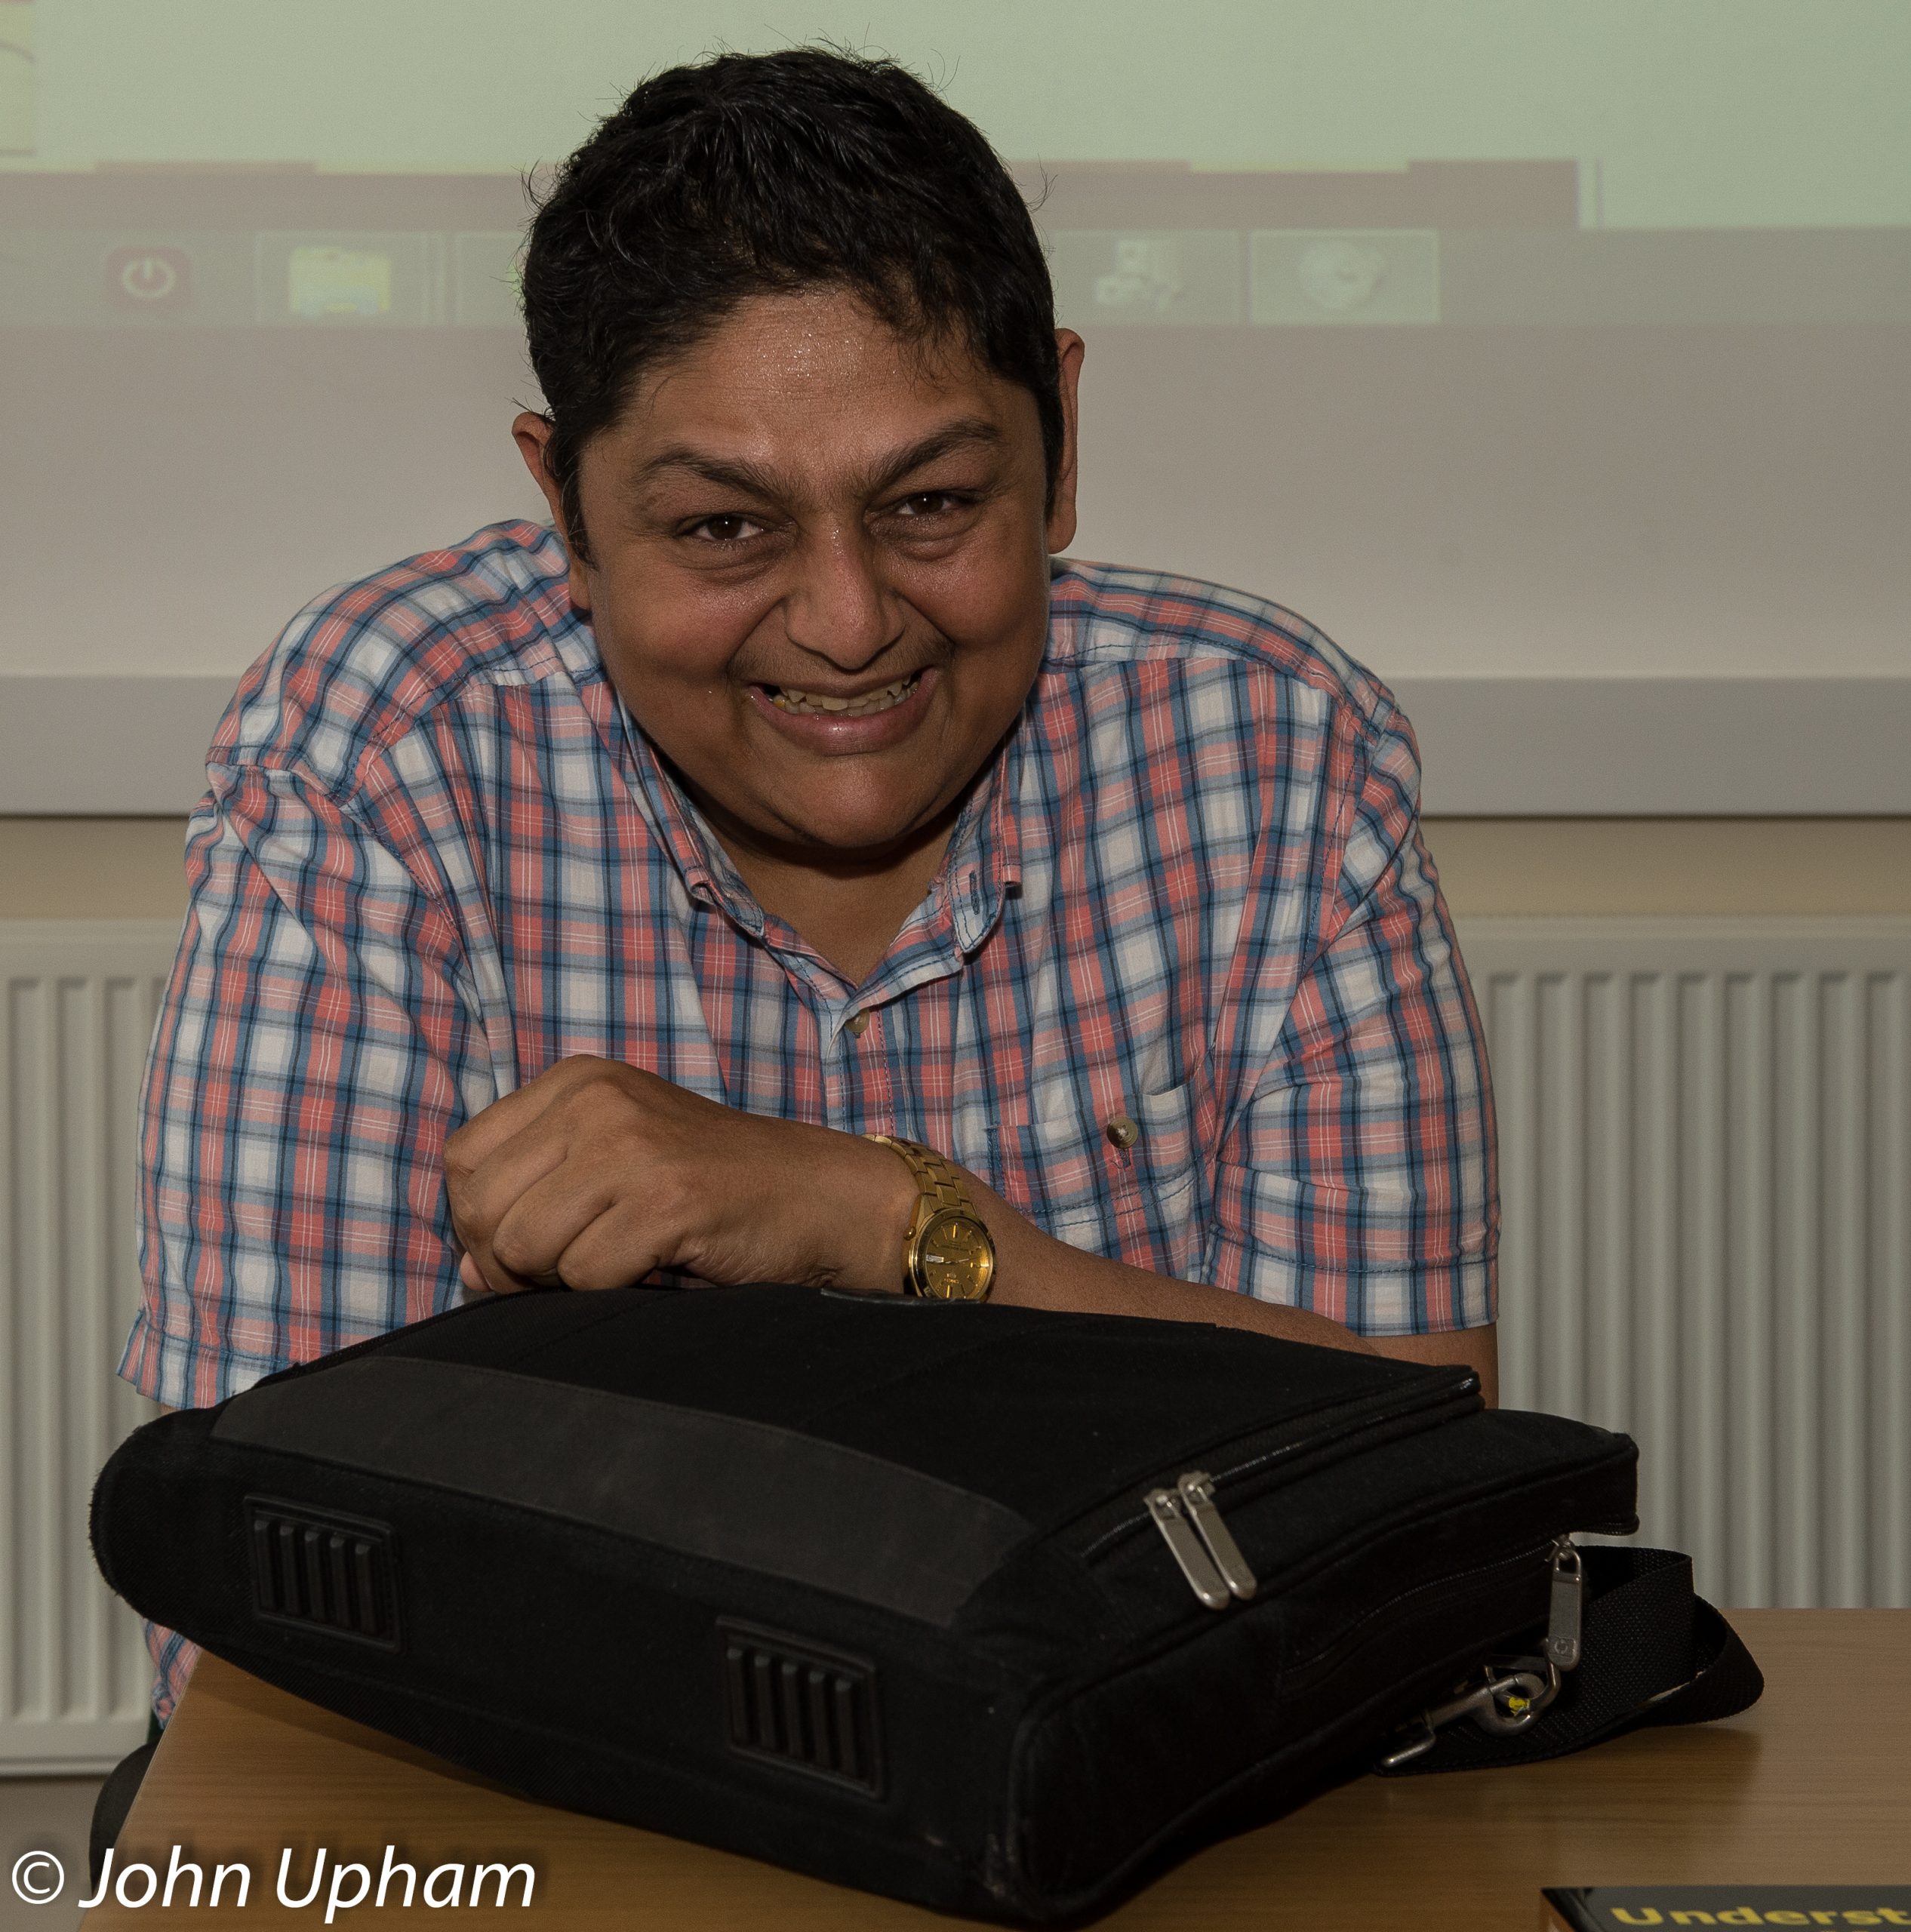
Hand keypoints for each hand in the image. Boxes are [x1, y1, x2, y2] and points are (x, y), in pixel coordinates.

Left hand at [442, 1056, 914, 1295]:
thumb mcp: (615, 1158)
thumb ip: (537, 1195)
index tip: (528, 1247)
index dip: (480, 1221)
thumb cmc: (713, 1189)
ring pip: (523, 1247)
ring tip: (617, 1262)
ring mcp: (631, 1146)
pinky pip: (584, 1276)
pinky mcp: (666, 1200)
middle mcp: (596, 1100)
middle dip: (507, 1263)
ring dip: (560, 1280)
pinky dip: (611, 1291)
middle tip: (565, 1272)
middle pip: (481, 1207)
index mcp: (576, 1080)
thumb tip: (466, 1270)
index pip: (462, 1160)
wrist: (821, 1197)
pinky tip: (655, 1267)